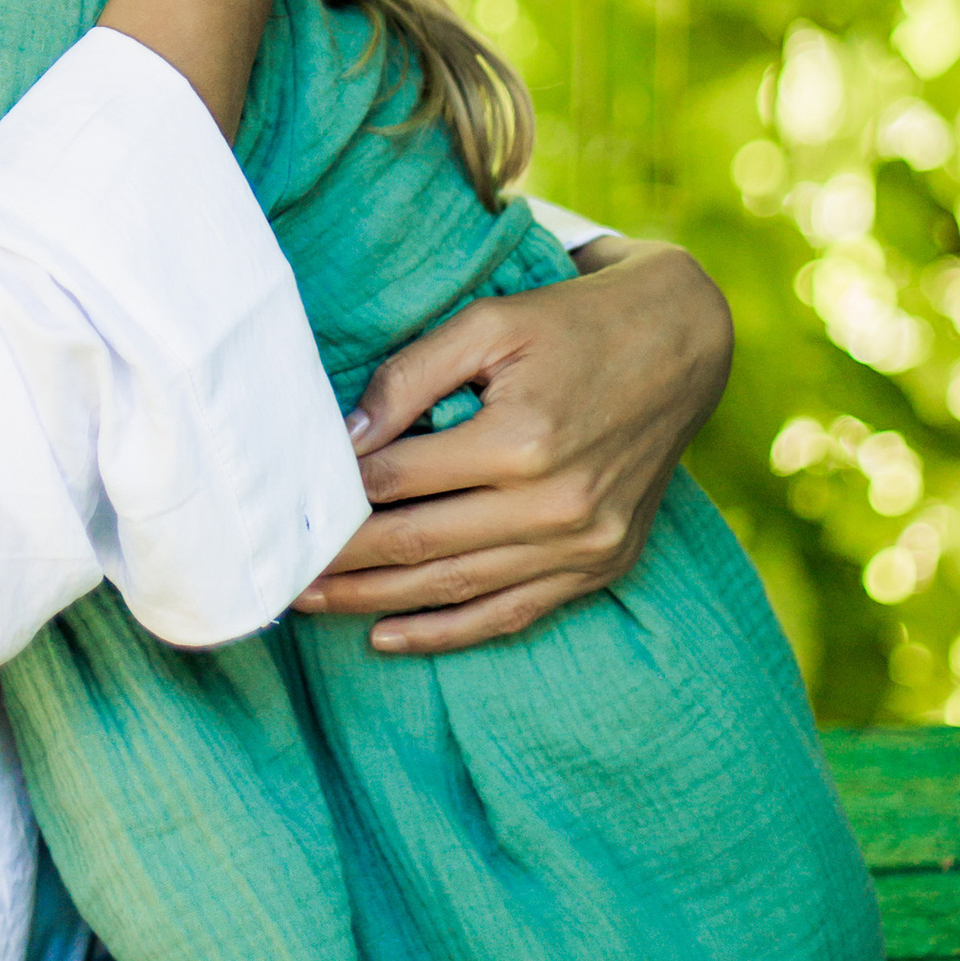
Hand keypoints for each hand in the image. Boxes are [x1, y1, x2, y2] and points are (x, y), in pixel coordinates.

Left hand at [293, 237, 730, 650]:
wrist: (682, 345)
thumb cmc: (573, 323)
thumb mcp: (488, 323)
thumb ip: (409, 377)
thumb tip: (343, 436)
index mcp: (523, 440)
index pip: (398, 478)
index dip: (336, 492)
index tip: (286, 502)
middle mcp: (556, 505)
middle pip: (420, 543)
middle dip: (341, 561)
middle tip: (277, 570)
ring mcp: (584, 545)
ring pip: (458, 589)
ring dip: (377, 604)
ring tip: (313, 605)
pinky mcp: (603, 565)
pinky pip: (513, 615)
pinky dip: (447, 633)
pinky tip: (389, 637)